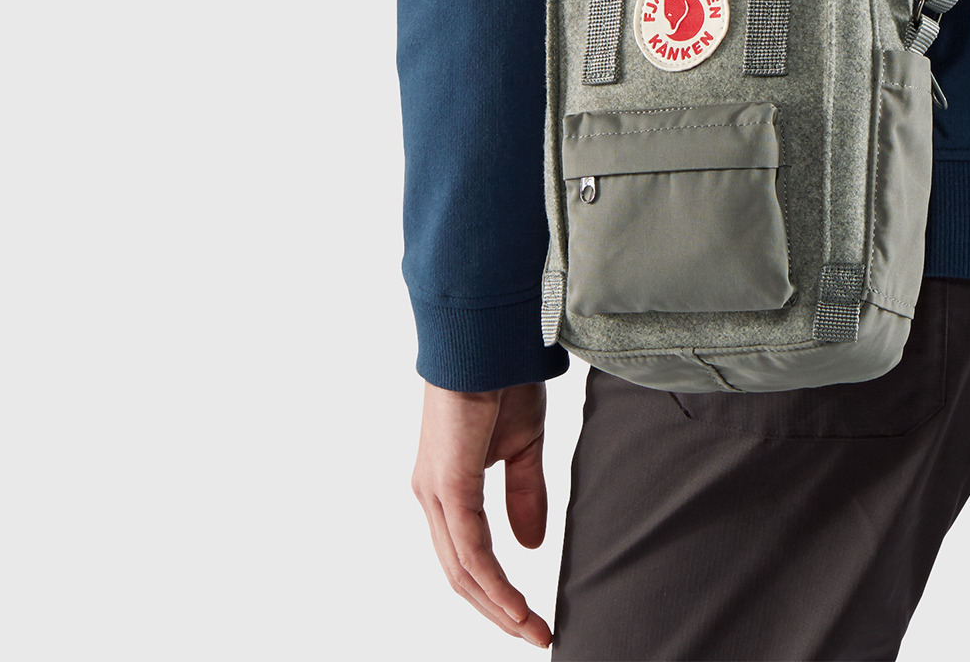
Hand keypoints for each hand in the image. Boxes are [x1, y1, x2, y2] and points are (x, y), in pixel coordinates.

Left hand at [412, 381, 551, 646]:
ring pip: (462, 571)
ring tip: (531, 629)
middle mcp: (434, 497)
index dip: (499, 591)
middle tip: (535, 635)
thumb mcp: (523, 446)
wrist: (489, 337)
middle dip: (498, 612)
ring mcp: (436, 493)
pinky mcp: (448, 485)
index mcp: (449, 488)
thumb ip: (525, 495)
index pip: (469, 557)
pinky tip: (516, 602)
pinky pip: (470, 549)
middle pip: (461, 576)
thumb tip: (530, 547)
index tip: (532, 617)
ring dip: (498, 606)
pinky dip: (494, 582)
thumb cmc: (502, 377)